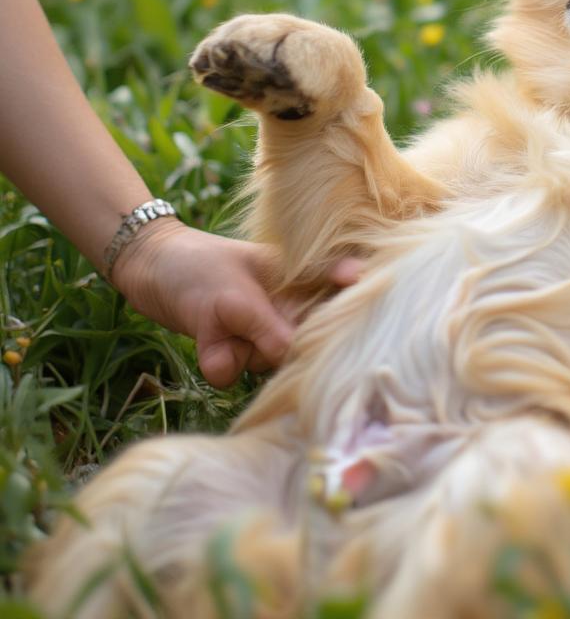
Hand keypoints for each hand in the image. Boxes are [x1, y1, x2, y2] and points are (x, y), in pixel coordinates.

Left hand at [111, 221, 359, 386]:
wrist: (146, 267)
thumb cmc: (199, 265)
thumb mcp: (237, 296)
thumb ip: (270, 331)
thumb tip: (296, 362)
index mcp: (300, 279)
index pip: (341, 297)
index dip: (350, 309)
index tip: (354, 319)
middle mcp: (286, 307)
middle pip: (304, 344)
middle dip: (276, 346)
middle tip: (251, 327)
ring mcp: (259, 329)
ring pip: (267, 363)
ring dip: (241, 355)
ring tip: (220, 327)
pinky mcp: (233, 348)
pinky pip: (235, 373)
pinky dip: (219, 363)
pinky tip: (207, 344)